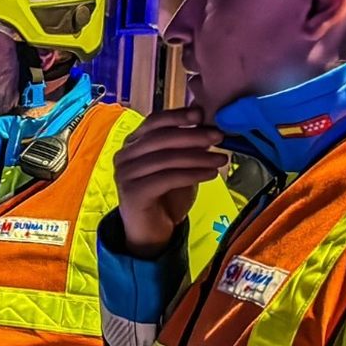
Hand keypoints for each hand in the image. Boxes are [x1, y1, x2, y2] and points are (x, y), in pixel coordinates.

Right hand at [114, 106, 227, 257]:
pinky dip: (192, 175)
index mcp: (132, 144)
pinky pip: (166, 178)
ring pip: (166, 158)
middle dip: (193, 135)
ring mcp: (125, 174)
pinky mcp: (132, 192)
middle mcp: (124, 156)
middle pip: (161, 138)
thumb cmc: (165, 195)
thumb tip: (205, 122)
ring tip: (221, 159)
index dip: (178, 115)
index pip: (154, 122)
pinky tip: (211, 175)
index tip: (201, 114)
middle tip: (219, 136)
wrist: (150, 231)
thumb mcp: (178, 165)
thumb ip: (186, 146)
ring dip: (198, 157)